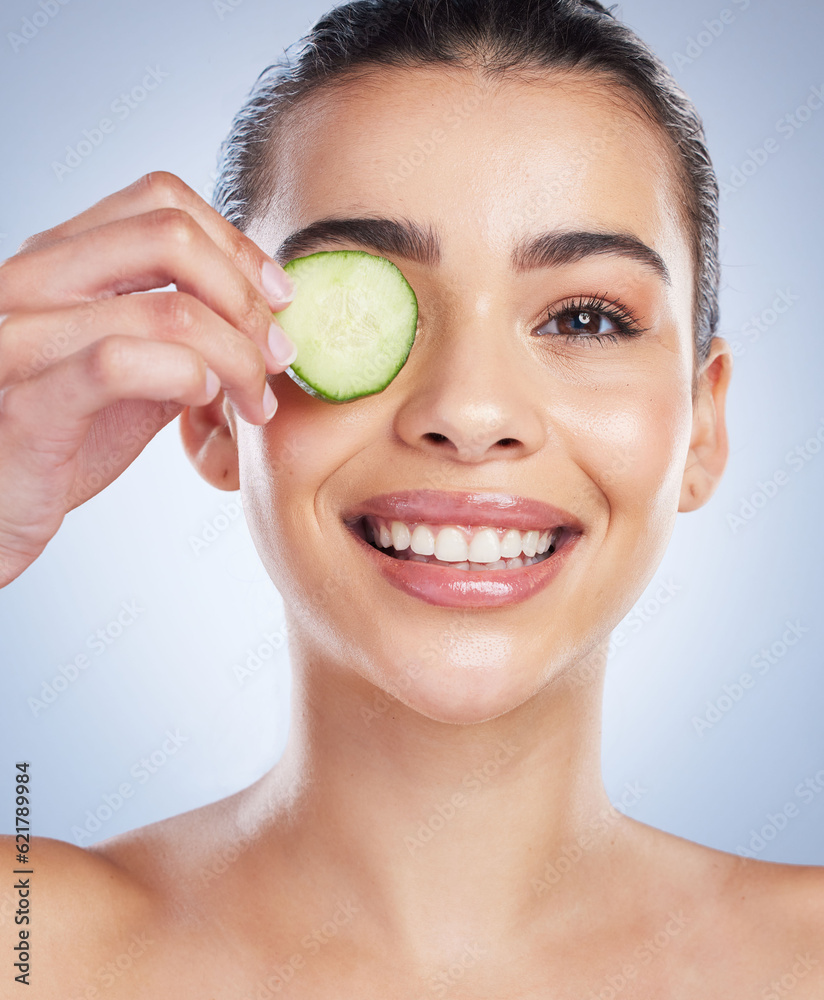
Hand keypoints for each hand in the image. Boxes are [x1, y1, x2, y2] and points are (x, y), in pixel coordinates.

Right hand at [0, 170, 296, 587]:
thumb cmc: (65, 439)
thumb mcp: (132, 368)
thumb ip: (180, 331)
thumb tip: (263, 310)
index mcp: (58, 259)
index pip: (161, 199)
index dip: (237, 245)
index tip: (279, 299)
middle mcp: (31, 279)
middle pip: (170, 234)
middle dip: (247, 297)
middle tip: (277, 353)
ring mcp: (23, 335)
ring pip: (167, 307)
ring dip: (238, 357)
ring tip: (254, 402)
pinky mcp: (29, 400)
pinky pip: (122, 362)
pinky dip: (188, 378)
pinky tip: (202, 402)